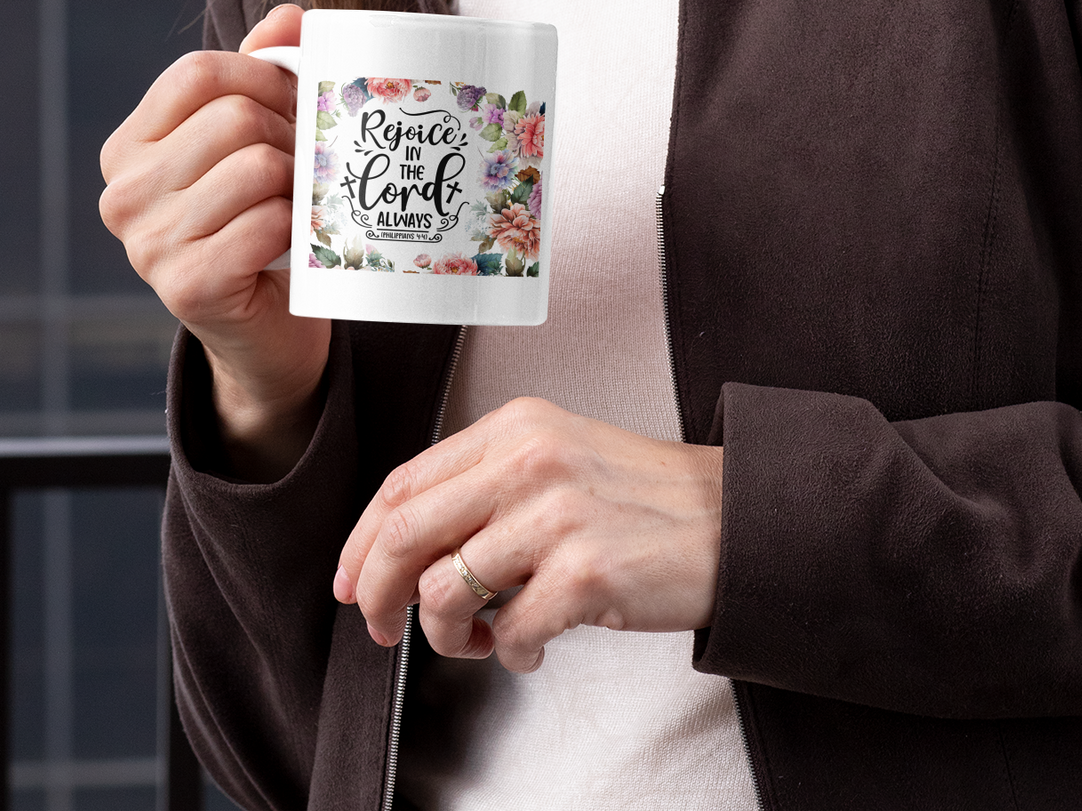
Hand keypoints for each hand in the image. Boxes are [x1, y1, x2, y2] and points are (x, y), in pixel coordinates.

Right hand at [99, 3, 330, 477]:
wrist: (267, 331)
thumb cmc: (261, 219)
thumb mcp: (257, 138)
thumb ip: (265, 71)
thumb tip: (289, 16)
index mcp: (131, 147)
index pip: (198, 71)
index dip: (265, 75)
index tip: (295, 103)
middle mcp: (124, 194)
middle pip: (235, 116)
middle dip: (292, 132)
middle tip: (310, 162)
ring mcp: (148, 245)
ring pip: (257, 165)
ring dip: (300, 180)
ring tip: (303, 199)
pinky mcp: (187, 287)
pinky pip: (267, 221)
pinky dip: (298, 225)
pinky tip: (297, 241)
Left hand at [333, 397, 722, 671]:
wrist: (731, 518)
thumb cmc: (641, 497)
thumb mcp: (556, 457)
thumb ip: (484, 484)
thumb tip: (403, 549)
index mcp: (516, 426)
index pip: (406, 483)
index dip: (362, 541)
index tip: (350, 581)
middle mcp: (531, 460)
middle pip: (407, 534)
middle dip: (378, 594)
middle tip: (383, 628)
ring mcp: (558, 515)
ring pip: (447, 591)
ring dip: (449, 636)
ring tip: (481, 638)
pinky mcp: (587, 572)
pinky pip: (511, 633)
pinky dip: (511, 655)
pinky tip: (532, 646)